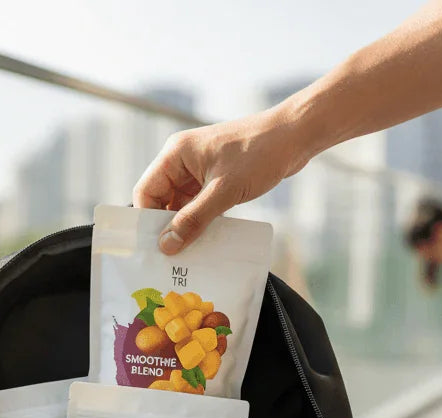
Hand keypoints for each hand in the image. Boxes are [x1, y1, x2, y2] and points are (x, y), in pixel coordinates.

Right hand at [133, 106, 317, 254]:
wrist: (295, 136)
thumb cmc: (259, 154)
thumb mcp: (223, 191)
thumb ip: (193, 219)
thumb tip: (167, 245)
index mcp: (175, 154)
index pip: (146, 191)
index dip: (147, 220)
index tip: (154, 247)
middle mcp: (182, 160)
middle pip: (161, 200)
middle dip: (166, 226)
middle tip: (171, 257)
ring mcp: (199, 169)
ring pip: (181, 204)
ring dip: (185, 226)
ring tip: (189, 253)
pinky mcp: (216, 177)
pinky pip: (199, 203)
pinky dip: (201, 220)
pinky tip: (206, 239)